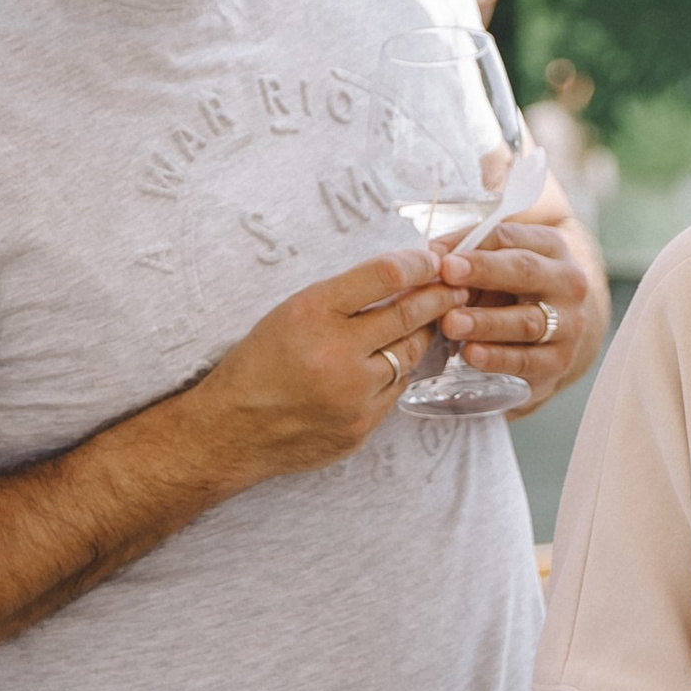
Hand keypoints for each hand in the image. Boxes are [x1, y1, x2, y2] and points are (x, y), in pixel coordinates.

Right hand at [190, 252, 453, 479]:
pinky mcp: (361, 425)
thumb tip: (405, 276)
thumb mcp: (291, 312)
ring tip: (427, 322)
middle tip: (457, 287)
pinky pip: (396, 390)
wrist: (232, 429)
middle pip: (407, 315)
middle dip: (439, 297)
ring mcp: (352, 394)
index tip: (434, 260)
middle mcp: (335, 352)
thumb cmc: (261, 362)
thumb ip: (345, 296)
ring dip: (421, 335)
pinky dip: (396, 373)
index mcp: (312, 313)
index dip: (417, 264)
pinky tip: (388, 364)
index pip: (383, 276)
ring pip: (409, 354)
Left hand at [435, 212, 605, 407]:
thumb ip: (472, 251)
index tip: (444, 257)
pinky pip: (527, 361)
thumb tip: (430, 255)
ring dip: (486, 322)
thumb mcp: (506, 259)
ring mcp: (568, 324)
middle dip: (485, 271)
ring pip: (526, 321)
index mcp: (552, 247)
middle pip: (526, 271)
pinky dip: (498, 359)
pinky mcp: (559, 361)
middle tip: (448, 275)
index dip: (476, 246)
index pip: (512, 237)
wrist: (567, 330)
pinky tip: (471, 354)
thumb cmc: (521, 287)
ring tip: (451, 323)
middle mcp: (567, 283)